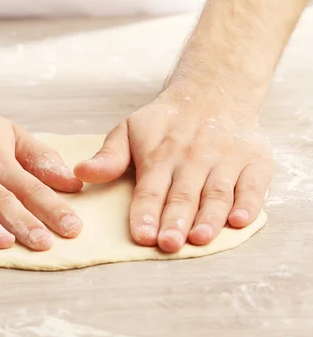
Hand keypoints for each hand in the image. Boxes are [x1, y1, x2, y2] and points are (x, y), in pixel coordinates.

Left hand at [74, 86, 272, 251]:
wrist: (213, 92)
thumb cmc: (165, 122)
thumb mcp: (129, 130)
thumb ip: (109, 157)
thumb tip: (81, 173)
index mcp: (160, 154)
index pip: (150, 189)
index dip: (145, 213)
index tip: (141, 235)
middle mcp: (193, 157)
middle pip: (183, 195)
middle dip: (175, 220)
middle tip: (168, 244)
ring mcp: (226, 159)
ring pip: (217, 193)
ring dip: (209, 217)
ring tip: (199, 239)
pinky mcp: (255, 161)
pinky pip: (254, 185)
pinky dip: (249, 203)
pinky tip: (239, 221)